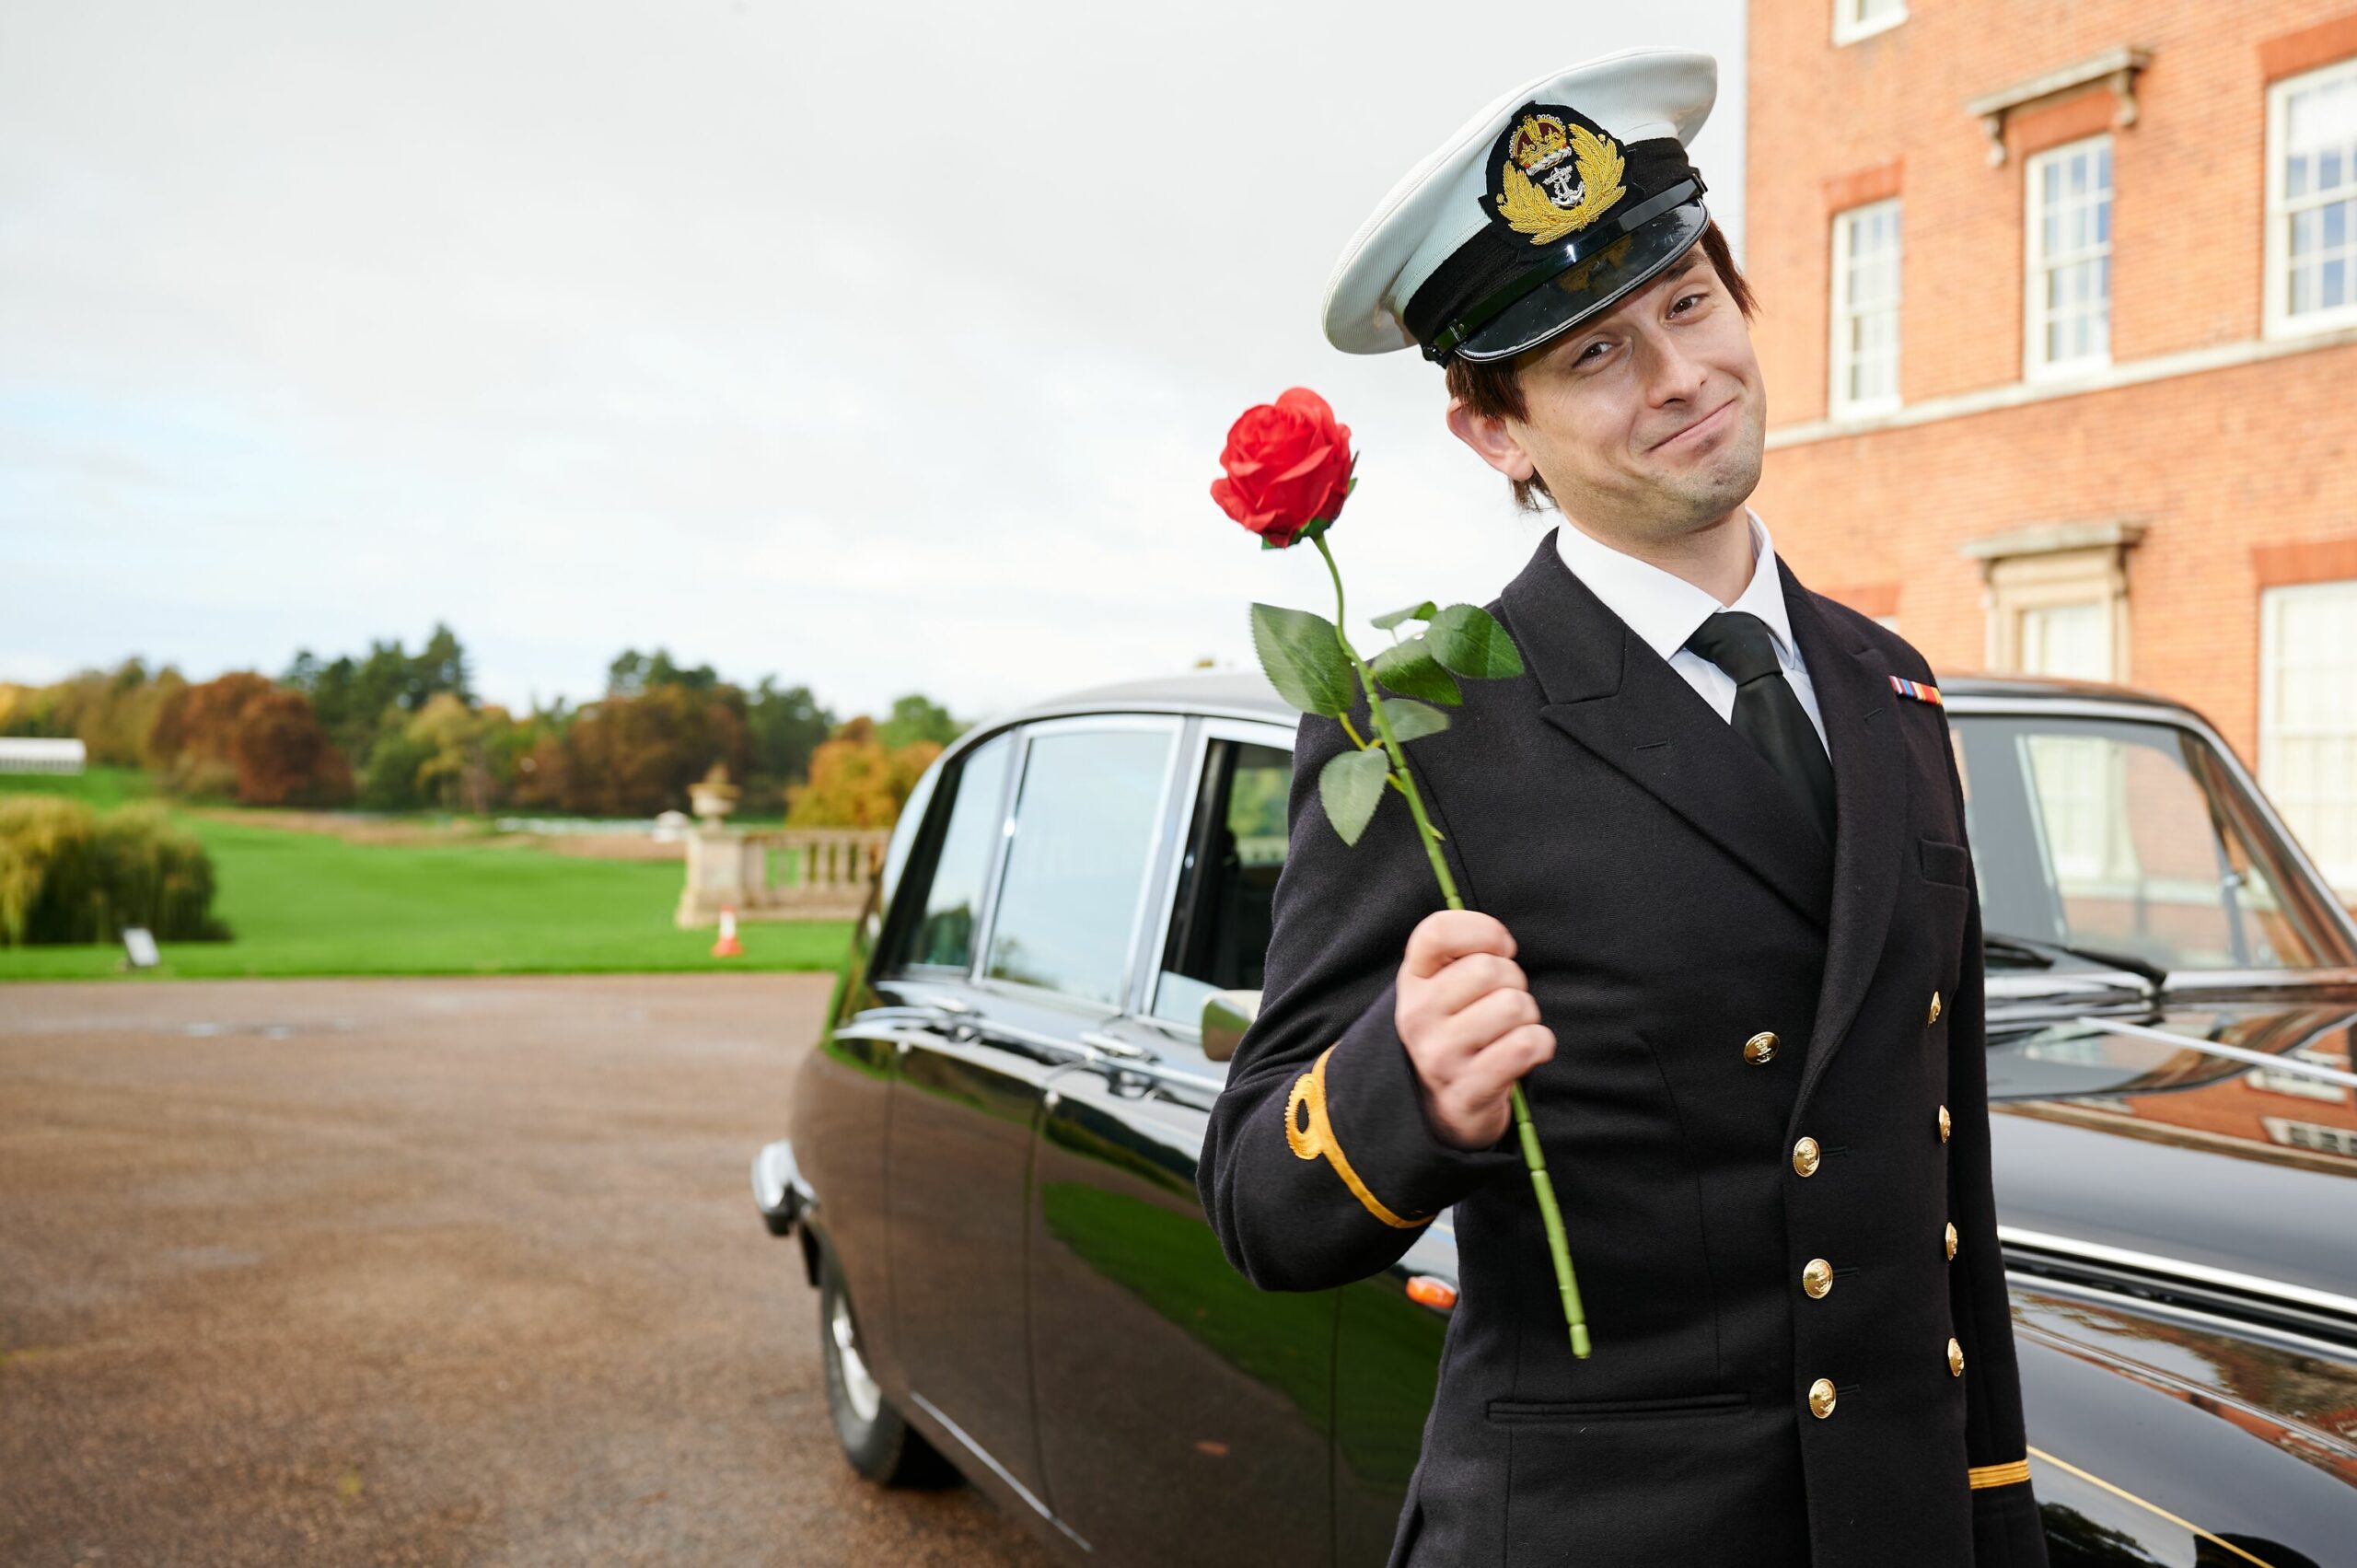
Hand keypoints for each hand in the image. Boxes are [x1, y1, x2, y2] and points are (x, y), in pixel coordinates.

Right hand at [1396, 909, 1554, 1150]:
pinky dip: (1541, 1044)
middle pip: (1490, 969)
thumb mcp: (1442, 986)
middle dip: (1515, 981)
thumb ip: (1463, 953)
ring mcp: (1440, 1056)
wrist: (1442, 1107)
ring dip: (1528, 1016)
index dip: (1482, 931)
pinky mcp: (1469, 1090)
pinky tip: (1527, 1052)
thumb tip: (1502, 944)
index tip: (1500, 949)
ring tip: (1512, 1030)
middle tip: (1506, 1003)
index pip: (1437, 932)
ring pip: (1514, 1006)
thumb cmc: (1457, 1030)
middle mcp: (1417, 1016)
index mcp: (1412, 981)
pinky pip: (1526, 1045)